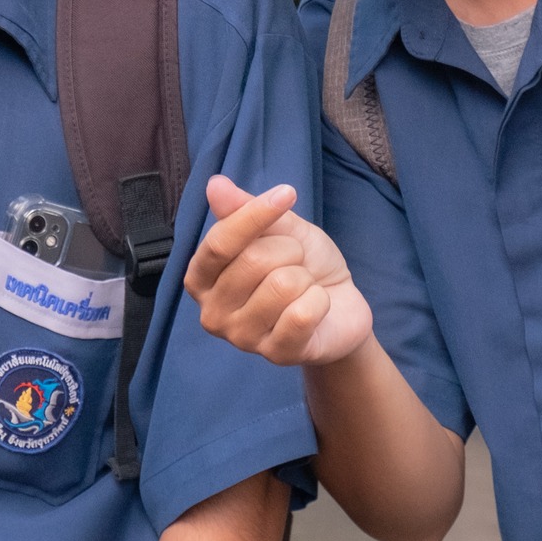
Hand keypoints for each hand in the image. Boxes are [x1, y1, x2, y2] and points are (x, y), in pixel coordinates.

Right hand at [185, 176, 373, 366]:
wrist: (339, 305)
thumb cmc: (300, 264)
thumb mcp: (278, 228)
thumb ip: (244, 209)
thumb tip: (215, 185)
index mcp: (202, 278)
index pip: (219, 242)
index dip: (255, 214)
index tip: (287, 193)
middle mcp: (212, 313)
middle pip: (253, 262)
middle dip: (290, 250)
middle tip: (296, 262)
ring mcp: (242, 339)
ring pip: (282, 286)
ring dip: (305, 277)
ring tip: (304, 286)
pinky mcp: (276, 355)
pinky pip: (303, 314)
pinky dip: (320, 301)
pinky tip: (315, 308)